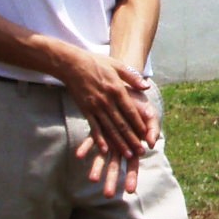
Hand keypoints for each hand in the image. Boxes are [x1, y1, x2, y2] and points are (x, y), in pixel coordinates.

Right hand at [57, 50, 156, 181]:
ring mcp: (95, 107)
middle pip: (122, 124)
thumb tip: (146, 87)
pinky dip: (100, 140)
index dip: (139, 125)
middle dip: (132, 140)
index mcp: (117, 90)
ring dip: (119, 143)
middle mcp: (107, 101)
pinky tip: (105, 150)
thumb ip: (132, 77)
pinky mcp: (86, 110)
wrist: (72, 64)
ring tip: (128, 155)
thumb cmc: (96, 63)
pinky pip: (94, 128)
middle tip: (140, 152)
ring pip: (110, 129)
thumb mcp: (117, 65)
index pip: (131, 112)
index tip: (146, 136)